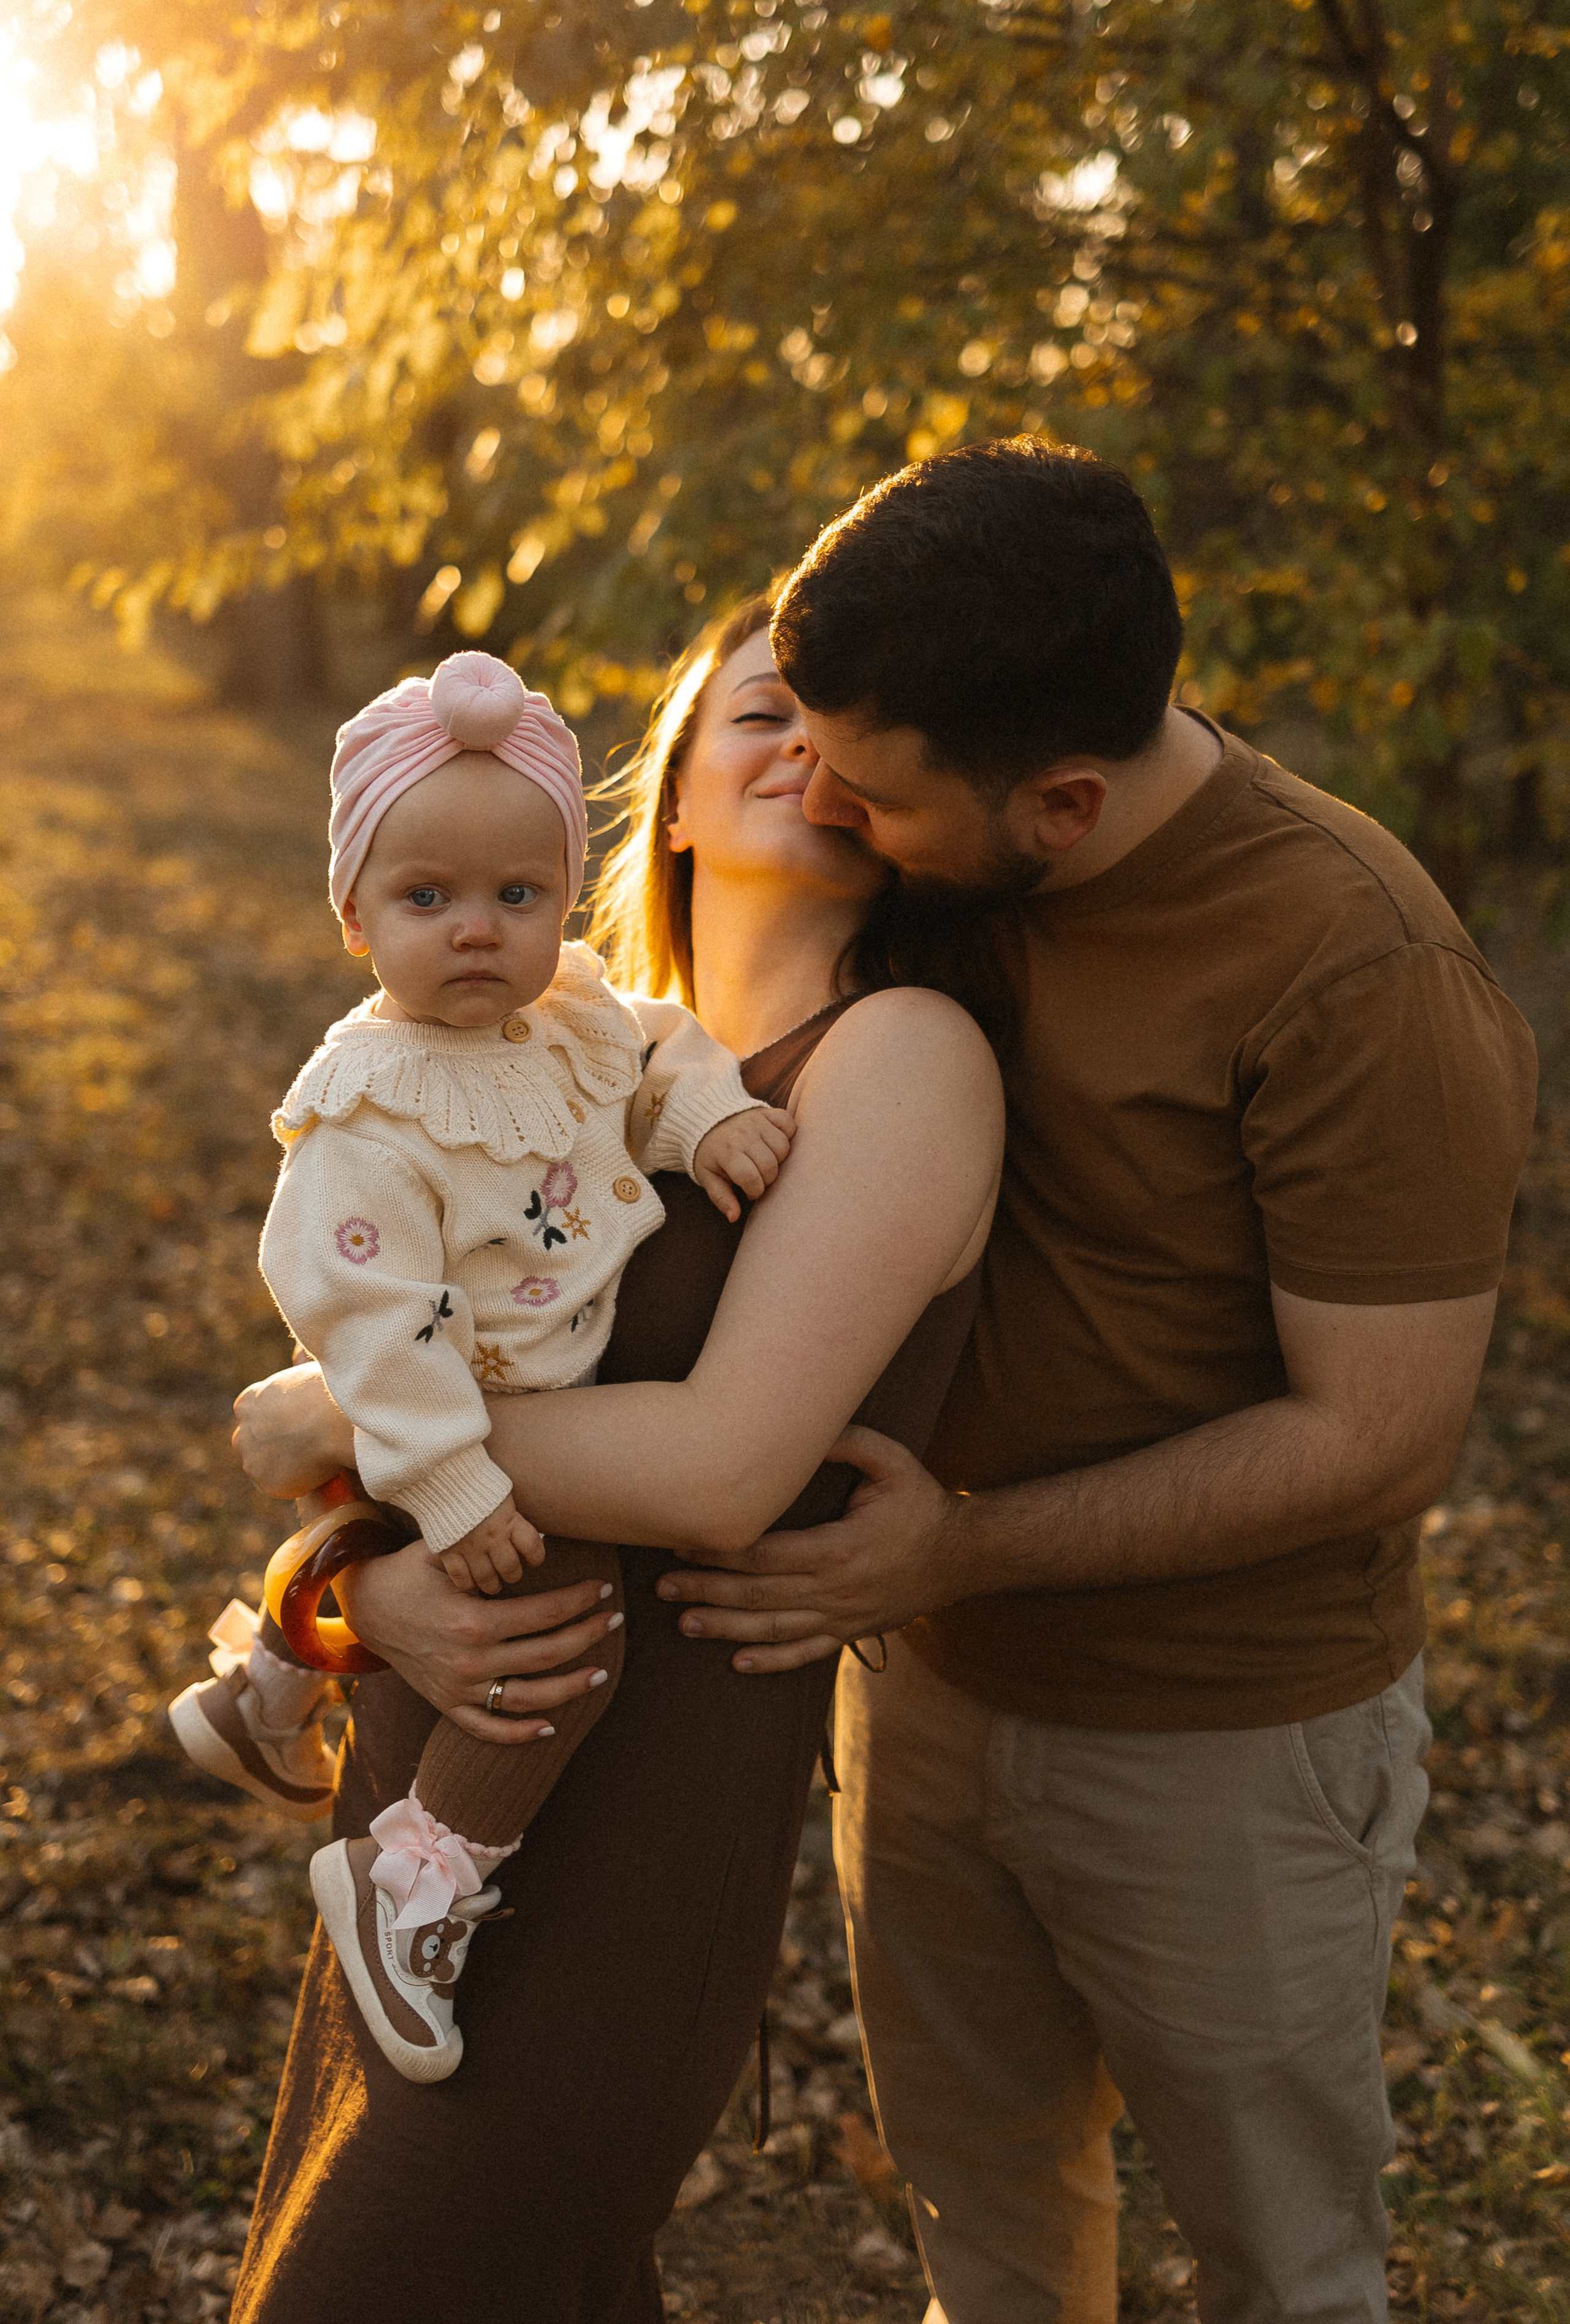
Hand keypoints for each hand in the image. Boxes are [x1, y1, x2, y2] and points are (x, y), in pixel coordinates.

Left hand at [232, 1360, 354, 1498]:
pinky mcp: (265, 1481)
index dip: (273, 1418)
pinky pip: (277, 1485)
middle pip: (249, 1441)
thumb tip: (299, 1354)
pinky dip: (292, 1482)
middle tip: (301, 1444)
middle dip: (269, 1443)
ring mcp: (252, 1458)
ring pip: (261, 1465)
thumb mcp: (306, 1371)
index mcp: (249, 1401)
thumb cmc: (331, 1392)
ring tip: (311, 1458)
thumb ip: (295, 1375)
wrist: (336, 1421)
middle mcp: (243, 1430)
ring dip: (279, 1464)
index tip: (293, 1422)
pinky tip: (314, 1471)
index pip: (250, 1413)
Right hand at [337, 1537, 621, 1742]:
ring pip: (527, 1698)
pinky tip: (551, 1726)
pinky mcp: (447, 1705)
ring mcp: (458, 1688)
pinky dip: (520, 1733)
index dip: (580, 1602)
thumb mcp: (444, 1552)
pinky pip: (488, 1728)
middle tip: (616, 1621)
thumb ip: (488, 1548)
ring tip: (601, 1673)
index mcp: (473, 1621)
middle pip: (546, 1655)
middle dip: (587, 1636)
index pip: (544, 1614)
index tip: (605, 1591)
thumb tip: (542, 1533)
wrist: (365, 1607)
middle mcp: (470, 1661)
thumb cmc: (410, 1571)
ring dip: (569, 1688)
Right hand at [431, 1492, 545, 1593]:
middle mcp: (492, 1535)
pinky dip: (467, 1584)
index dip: (536, 1557)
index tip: (532, 1560)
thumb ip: (513, 1518)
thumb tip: (526, 1537)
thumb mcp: (503, 1495)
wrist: (443, 1475)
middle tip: (509, 1573)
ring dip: (492, 1584)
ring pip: (487, 1579)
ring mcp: (469, 1545)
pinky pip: (461, 1578)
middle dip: (512, 1575)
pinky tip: (470, 1581)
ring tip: (491, 1583)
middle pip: (510, 1569)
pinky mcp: (448, 1550)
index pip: (533, 1547)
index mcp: (509, 1519)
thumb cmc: (477, 1484)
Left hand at [654, 1424, 968, 1672]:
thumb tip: (800, 1428)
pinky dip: (772, 1662)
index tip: (684, 1542)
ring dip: (726, 1628)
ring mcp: (844, 1617)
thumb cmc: (922, 1502)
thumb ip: (846, 1443)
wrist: (963, 1556)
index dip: (722, 1551)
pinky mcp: (852, 1632)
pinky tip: (737, 1663)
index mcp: (840, 1548)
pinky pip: (807, 1654)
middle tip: (663, 1585)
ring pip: (775, 1629)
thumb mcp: (892, 1462)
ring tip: (684, 1622)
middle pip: (759, 1595)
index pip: (766, 1555)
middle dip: (707, 1590)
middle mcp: (837, 1589)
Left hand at [692, 1105, 795, 1223]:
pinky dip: (788, 1134)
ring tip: (766, 1161)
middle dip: (768, 1178)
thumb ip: (721, 1197)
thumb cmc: (710, 1154)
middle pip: (770, 1165)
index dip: (755, 1191)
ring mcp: (756, 1121)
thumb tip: (733, 1217)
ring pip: (783, 1147)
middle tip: (758, 1178)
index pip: (752, 1179)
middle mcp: (743, 1135)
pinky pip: (789, 1124)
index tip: (750, 1192)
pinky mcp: (766, 1112)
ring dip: (779, 1159)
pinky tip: (775, 1143)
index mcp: (726, 1153)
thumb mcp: (708, 1177)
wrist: (706, 1119)